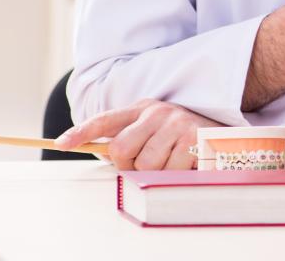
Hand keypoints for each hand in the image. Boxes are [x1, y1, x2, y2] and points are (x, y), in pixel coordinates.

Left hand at [54, 99, 218, 169]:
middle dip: (127, 165)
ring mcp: (177, 125)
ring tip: (168, 162)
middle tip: (143, 164)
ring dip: (154, 173)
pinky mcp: (194, 140)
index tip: (61, 144)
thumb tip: (98, 152)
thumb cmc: (180, 133)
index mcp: (142, 108)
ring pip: (145, 165)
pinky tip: (184, 164)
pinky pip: (169, 172)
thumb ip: (128, 137)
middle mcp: (158, 112)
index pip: (105, 120)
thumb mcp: (154, 128)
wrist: (223, 128)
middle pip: (121, 149)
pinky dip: (174, 176)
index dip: (81, 132)